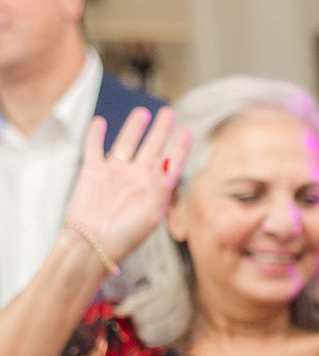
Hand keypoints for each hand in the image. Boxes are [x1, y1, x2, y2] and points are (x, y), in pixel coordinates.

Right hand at [61, 108, 188, 265]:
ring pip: (126, 143)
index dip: (181, 146)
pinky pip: (94, 149)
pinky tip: (100, 122)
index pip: (173, 161)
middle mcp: (137, 177)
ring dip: (134, 127)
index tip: (188, 131)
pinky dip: (96, 135)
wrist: (94, 243)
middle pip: (152, 147)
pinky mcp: (92, 173)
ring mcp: (115, 174)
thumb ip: (164, 190)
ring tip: (143, 112)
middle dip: (162, 129)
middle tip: (169, 112)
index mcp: (156, 188)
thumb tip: (168, 166)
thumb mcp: (155, 214)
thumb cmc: (126, 236)